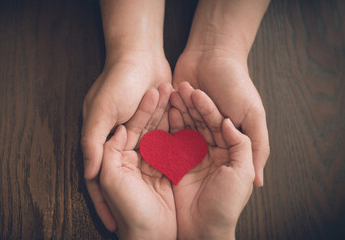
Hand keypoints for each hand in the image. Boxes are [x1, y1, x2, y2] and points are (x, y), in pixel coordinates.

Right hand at [81, 54, 171, 230]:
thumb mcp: (101, 111)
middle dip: (135, 194)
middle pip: (126, 175)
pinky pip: (162, 146)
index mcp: (100, 140)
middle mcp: (117, 141)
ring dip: (154, 177)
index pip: (98, 180)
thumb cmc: (118, 81)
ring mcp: (137, 134)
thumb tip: (88, 173)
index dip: (105, 204)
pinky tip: (178, 172)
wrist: (141, 54)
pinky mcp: (155, 126)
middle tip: (145, 216)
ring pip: (145, 162)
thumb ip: (92, 142)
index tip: (114, 226)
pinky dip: (168, 156)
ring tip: (166, 197)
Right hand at [170, 82, 254, 238]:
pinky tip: (163, 112)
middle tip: (179, 87)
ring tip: (170, 94)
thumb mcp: (241, 172)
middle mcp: (210, 152)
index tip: (196, 91)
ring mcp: (192, 157)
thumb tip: (228, 122)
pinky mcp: (176, 164)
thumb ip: (242, 144)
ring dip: (179, 111)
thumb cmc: (226, 204)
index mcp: (229, 152)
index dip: (207, 107)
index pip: (218, 123)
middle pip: (200, 122)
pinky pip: (172, 142)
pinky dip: (168, 127)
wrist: (202, 230)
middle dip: (190, 105)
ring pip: (186, 128)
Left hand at [173, 50, 268, 185]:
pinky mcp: (176, 110)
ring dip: (178, 125)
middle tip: (180, 143)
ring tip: (175, 115)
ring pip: (181, 133)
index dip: (207, 166)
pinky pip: (169, 120)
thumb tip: (260, 183)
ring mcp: (191, 121)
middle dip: (189, 143)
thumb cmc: (236, 82)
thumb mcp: (252, 114)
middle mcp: (209, 133)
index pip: (217, 160)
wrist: (212, 52)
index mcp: (228, 138)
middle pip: (196, 147)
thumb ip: (257, 145)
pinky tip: (166, 110)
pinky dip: (168, 117)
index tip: (197, 170)